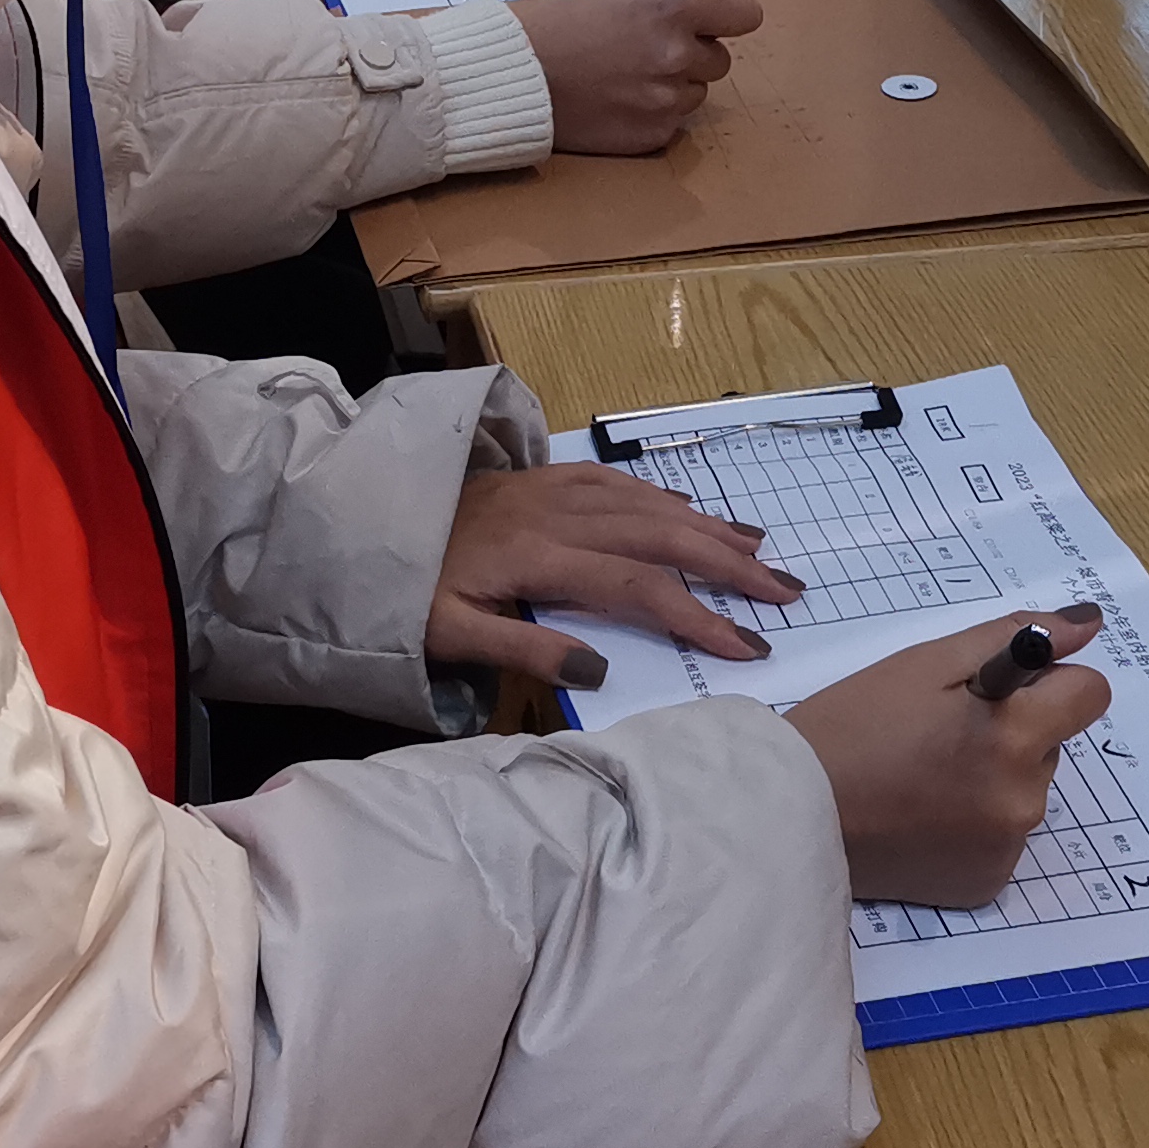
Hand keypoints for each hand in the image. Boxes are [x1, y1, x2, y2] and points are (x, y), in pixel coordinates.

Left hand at [426, 464, 803, 686]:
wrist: (363, 519)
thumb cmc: (407, 588)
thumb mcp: (448, 634)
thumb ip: (521, 650)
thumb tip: (598, 671)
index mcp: (539, 557)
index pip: (638, 588)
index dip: (697, 616)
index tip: (746, 646)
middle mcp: (558, 515)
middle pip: (659, 536)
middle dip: (728, 563)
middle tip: (785, 590)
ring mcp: (552, 489)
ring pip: (646, 502)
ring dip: (707, 523)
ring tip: (760, 547)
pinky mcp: (542, 476)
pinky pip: (615, 479)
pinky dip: (660, 493)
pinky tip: (688, 505)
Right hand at [508, 0, 765, 154]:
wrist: (516, 75)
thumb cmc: (561, 26)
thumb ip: (671, 0)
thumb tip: (707, 6)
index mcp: (674, 8)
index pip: (746, 14)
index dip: (729, 18)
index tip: (715, 22)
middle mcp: (678, 54)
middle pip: (720, 59)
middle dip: (693, 56)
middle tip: (649, 53)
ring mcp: (668, 99)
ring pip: (696, 93)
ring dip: (671, 87)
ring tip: (625, 79)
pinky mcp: (654, 134)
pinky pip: (673, 122)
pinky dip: (651, 115)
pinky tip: (616, 103)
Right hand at [782, 606, 1110, 906]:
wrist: (790, 813)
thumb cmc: (851, 726)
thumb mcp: (926, 663)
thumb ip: (1012, 638)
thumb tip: (1085, 626)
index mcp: (1013, 736)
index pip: (1089, 694)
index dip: (1048, 681)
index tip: (1001, 687)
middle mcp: (1023, 799)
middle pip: (1051, 743)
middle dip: (1011, 729)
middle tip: (937, 731)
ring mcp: (1007, 848)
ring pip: (1025, 788)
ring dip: (992, 774)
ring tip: (921, 774)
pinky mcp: (986, 884)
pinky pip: (1002, 835)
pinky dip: (974, 821)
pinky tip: (922, 815)